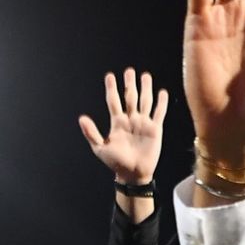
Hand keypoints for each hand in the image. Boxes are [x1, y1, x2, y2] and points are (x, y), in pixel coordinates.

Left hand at [79, 69, 169, 183]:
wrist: (133, 174)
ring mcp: (143, 123)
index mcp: (117, 122)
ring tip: (145, 76)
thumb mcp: (100, 148)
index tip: (110, 76)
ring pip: (145, 102)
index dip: (112, 89)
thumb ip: (92, 133)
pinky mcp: (155, 129)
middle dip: (129, 84)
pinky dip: (161, 103)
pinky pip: (159, 113)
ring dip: (145, 89)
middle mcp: (130, 120)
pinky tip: (162, 92)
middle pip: (130, 97)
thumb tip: (82, 118)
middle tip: (129, 71)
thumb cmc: (116, 163)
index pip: (113, 101)